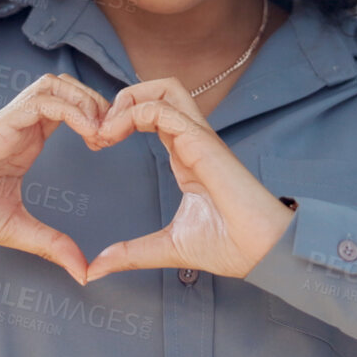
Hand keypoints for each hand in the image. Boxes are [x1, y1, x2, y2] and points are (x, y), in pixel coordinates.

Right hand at [0, 73, 108, 285]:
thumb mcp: (18, 230)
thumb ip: (52, 244)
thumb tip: (84, 271)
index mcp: (24, 141)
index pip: (66, 107)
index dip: (95, 116)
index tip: (111, 144)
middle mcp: (17, 126)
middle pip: (65, 86)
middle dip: (97, 102)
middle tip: (114, 135)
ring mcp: (7, 123)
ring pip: (54, 84)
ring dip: (86, 101)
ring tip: (103, 133)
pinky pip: (41, 101)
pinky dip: (72, 110)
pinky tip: (89, 134)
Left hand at [83, 77, 295, 281]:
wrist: (260, 253)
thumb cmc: (229, 246)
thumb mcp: (167, 247)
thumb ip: (131, 253)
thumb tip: (98, 268)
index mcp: (185, 155)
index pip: (153, 114)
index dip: (120, 119)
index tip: (96, 143)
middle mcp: (191, 140)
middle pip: (160, 89)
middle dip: (123, 99)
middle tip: (96, 130)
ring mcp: (198, 138)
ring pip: (165, 88)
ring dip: (128, 100)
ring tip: (104, 130)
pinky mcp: (202, 143)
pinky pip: (164, 111)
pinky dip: (134, 114)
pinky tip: (114, 136)